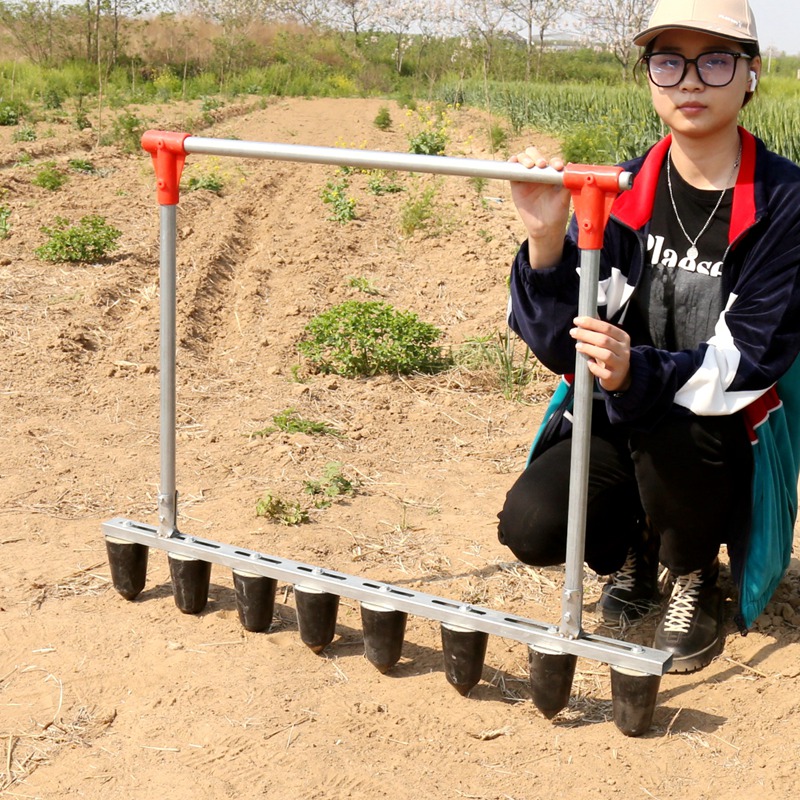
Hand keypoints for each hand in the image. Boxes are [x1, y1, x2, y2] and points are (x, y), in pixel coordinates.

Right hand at [509, 147, 571, 267]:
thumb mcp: (565, 198)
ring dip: (526, 158)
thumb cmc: (557, 213)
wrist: (544, 228)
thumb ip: (567, 184)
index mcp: (552, 174)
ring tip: (530, 166)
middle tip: (541, 165)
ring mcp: (527, 178)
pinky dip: (512, 162)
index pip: (551, 161)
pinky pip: (512, 169)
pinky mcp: (516, 184)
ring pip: (523, 159)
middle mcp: (539, 173)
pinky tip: (514, 162)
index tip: (557, 167)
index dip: (554, 161)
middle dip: (538, 156)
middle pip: (535, 155)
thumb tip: (570, 169)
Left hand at [570, 316, 631, 393]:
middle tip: (573, 332)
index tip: (577, 321)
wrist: (621, 375)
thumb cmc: (611, 354)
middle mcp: (624, 350)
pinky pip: (603, 372)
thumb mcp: (609, 341)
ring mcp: (620, 364)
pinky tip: (588, 362)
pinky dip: (594, 367)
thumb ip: (599, 330)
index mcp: (623, 338)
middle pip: (604, 340)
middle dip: (586, 335)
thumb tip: (585, 317)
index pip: (607, 327)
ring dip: (589, 349)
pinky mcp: (614, 377)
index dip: (591, 323)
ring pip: (605, 354)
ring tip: (578, 346)